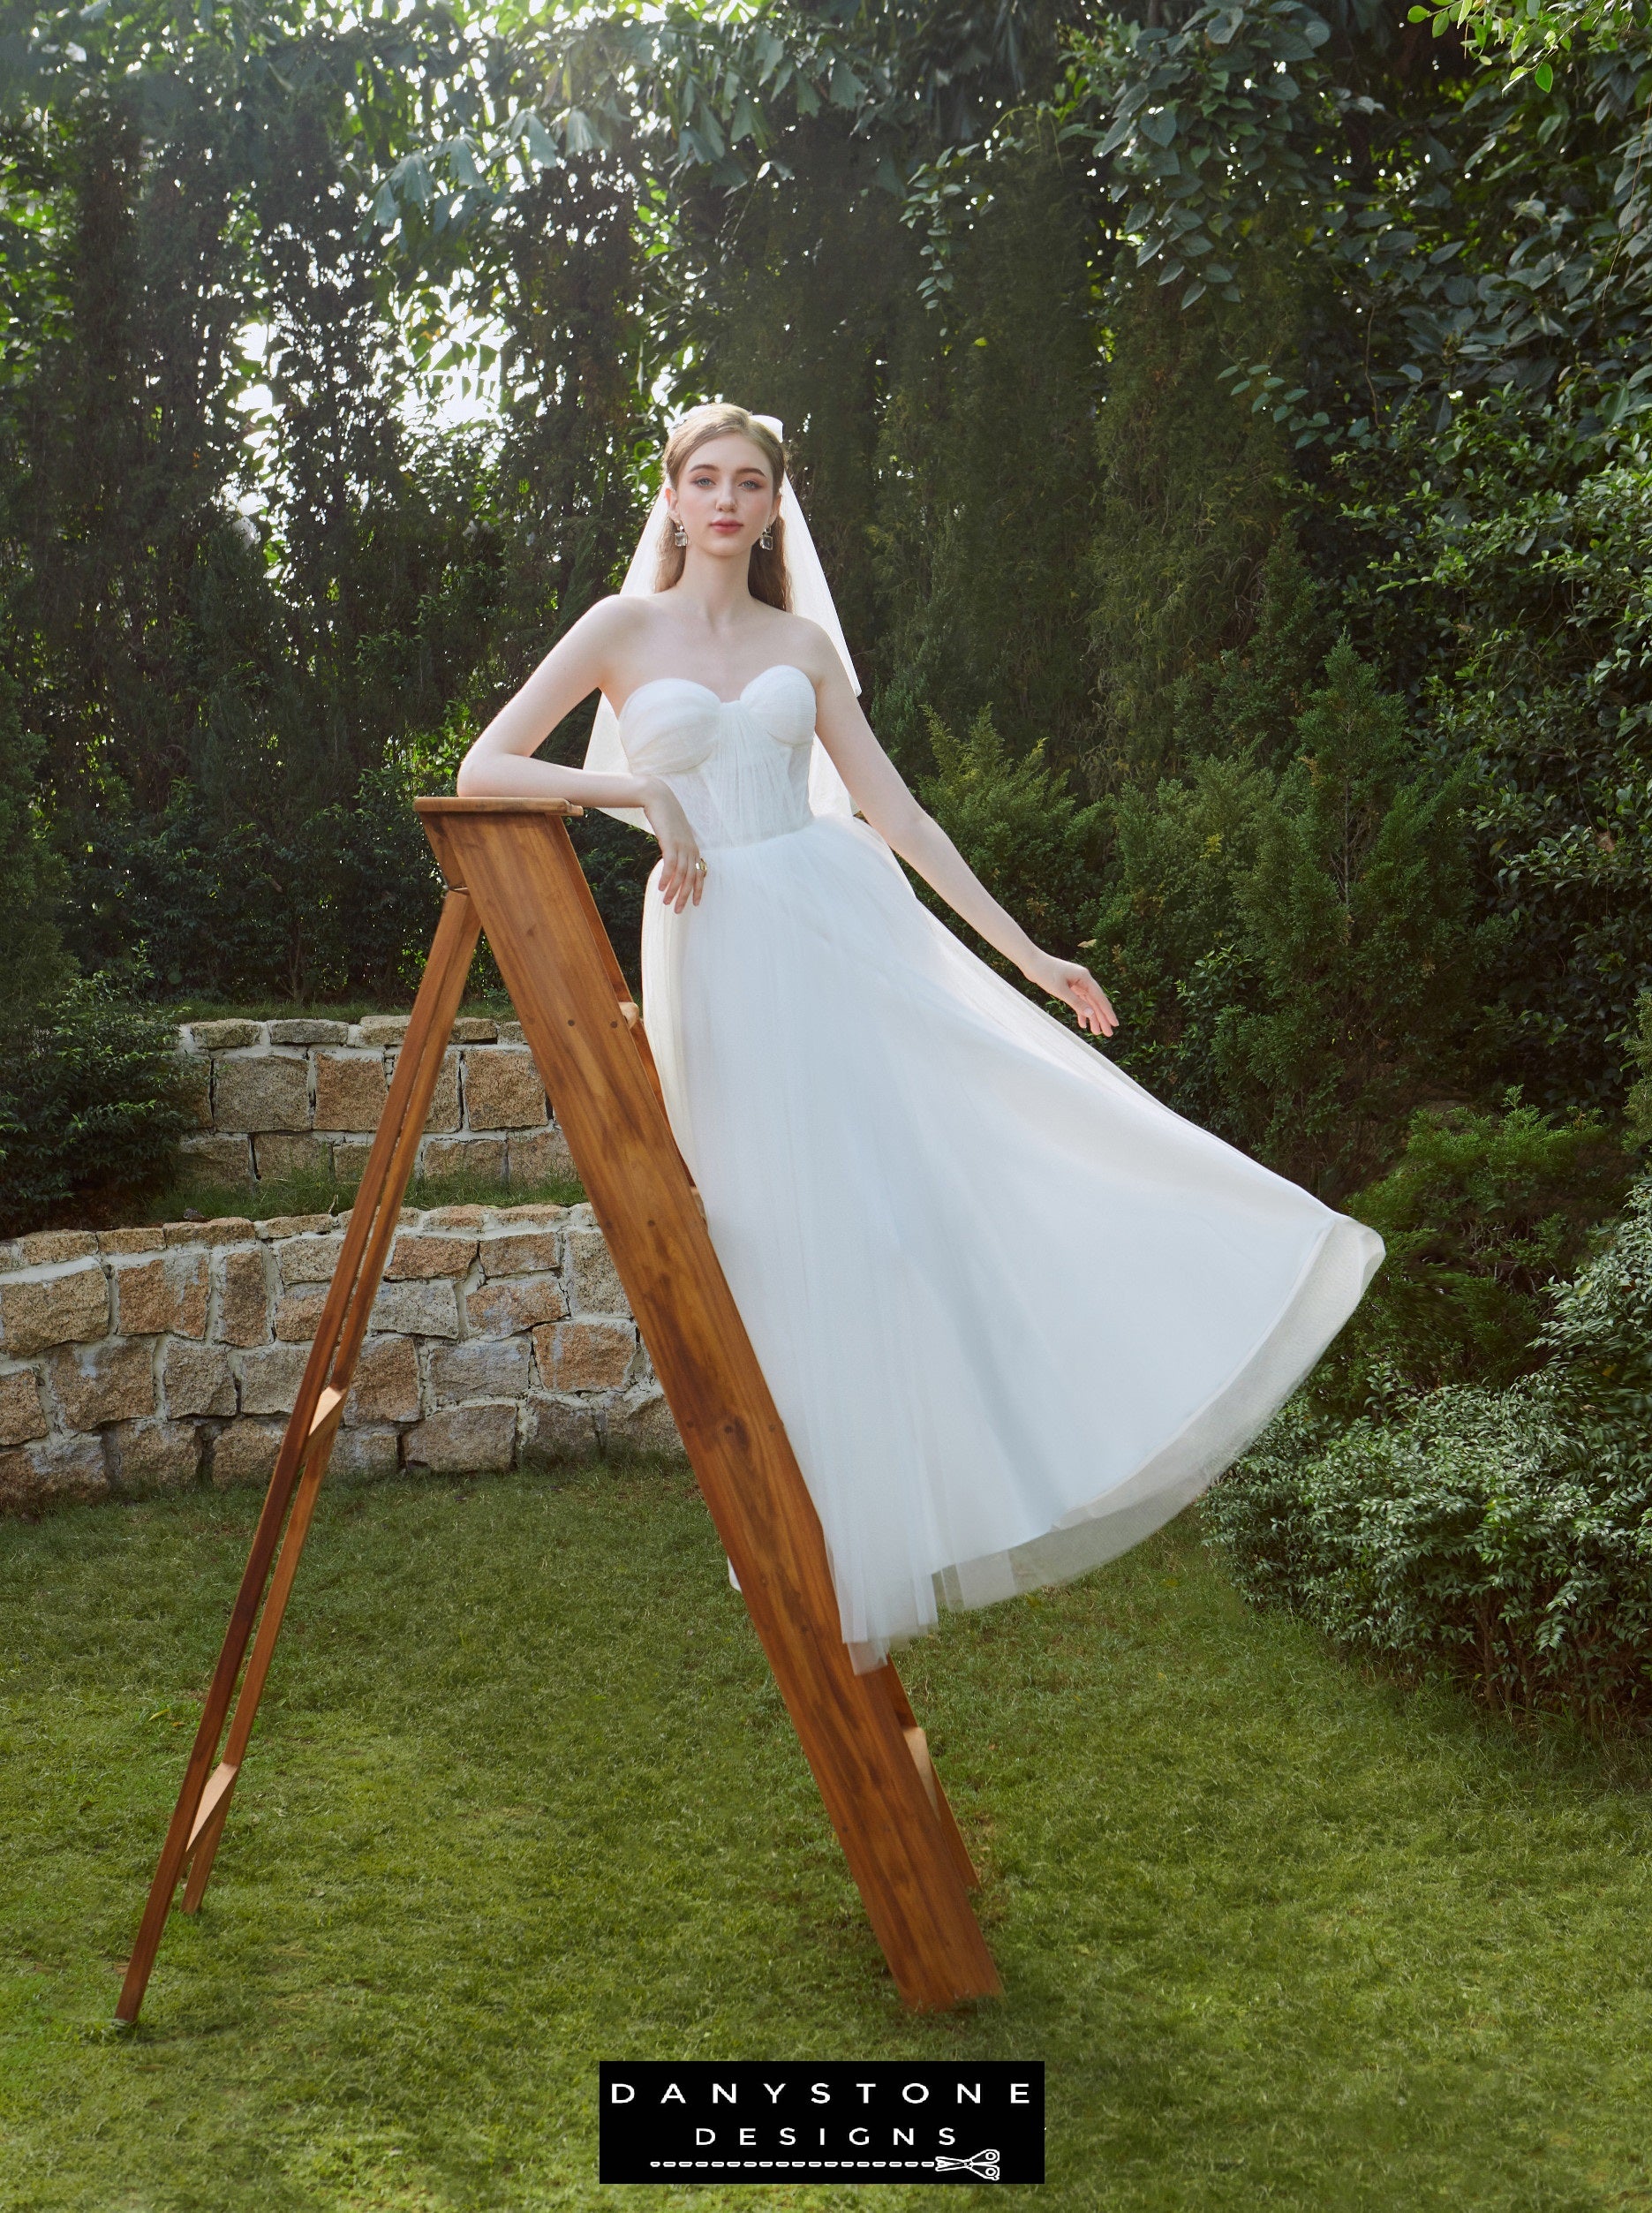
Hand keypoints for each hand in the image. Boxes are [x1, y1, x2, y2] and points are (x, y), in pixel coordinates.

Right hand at [640, 779, 706, 912]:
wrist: (658, 798)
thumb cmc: (665, 816)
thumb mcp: (674, 834)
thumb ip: (675, 848)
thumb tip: (672, 861)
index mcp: (693, 848)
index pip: (699, 874)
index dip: (698, 890)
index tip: (695, 904)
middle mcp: (691, 848)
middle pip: (691, 878)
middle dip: (685, 896)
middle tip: (678, 910)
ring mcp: (682, 845)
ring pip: (681, 874)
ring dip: (674, 890)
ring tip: (666, 902)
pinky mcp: (670, 842)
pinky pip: (670, 865)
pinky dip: (667, 878)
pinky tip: (661, 888)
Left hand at [1024, 951, 1118, 1038]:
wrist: (1032, 962)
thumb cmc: (1045, 973)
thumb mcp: (1060, 990)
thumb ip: (1076, 1003)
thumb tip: (1091, 1014)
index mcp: (1084, 977)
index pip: (1099, 998)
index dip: (1108, 1012)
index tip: (1115, 1024)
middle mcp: (1083, 980)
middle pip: (1096, 1002)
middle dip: (1102, 1018)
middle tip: (1108, 1034)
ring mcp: (1076, 983)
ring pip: (1088, 1003)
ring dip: (1092, 1017)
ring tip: (1096, 1032)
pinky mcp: (1069, 986)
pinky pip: (1079, 1001)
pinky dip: (1081, 1012)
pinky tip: (1082, 1024)